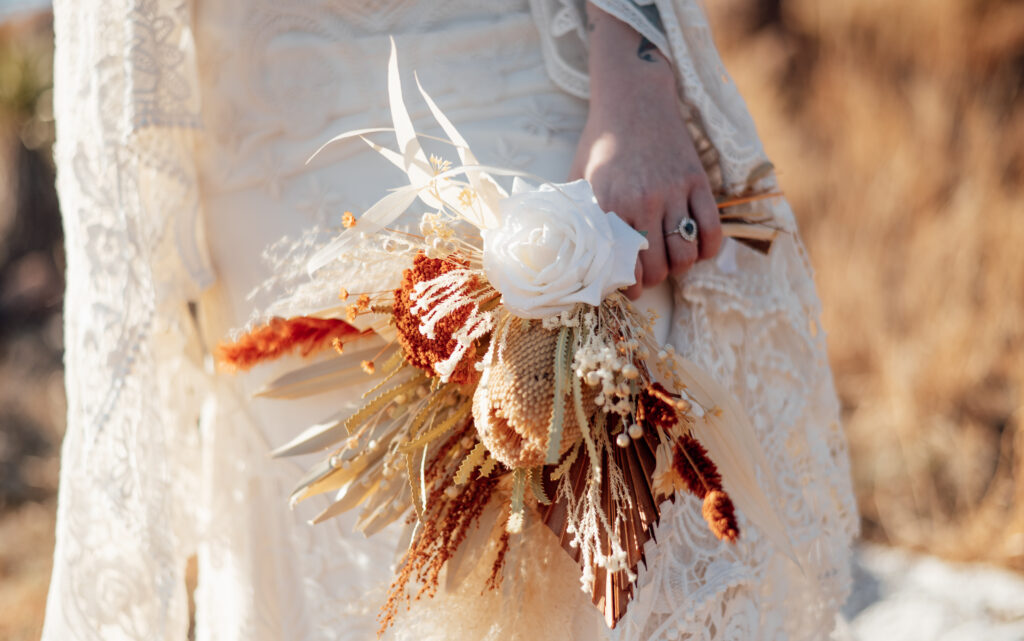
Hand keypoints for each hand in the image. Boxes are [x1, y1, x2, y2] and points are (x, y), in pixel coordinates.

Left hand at [570, 7, 721, 299]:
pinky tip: (697, 250)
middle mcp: (642, 201)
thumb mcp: (580, 178)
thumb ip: (579, 216)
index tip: (629, 288)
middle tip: (649, 276)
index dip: (628, 287)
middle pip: (658, 267)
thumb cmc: (602, 143)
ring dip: (680, 267)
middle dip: (654, 280)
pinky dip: (707, 250)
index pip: (622, 266)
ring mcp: (673, 191)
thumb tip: (569, 256)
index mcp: (609, 205)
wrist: (632, 99)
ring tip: (671, 261)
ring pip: (685, 254)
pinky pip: (711, 230)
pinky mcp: (697, 181)